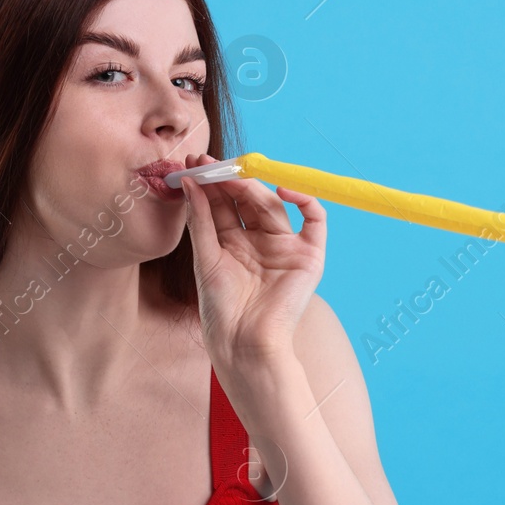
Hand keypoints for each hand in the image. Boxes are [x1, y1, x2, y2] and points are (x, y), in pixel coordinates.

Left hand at [179, 152, 325, 367]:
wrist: (244, 342)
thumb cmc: (221, 308)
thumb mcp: (205, 257)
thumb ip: (201, 218)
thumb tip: (189, 180)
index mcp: (234, 244)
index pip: (225, 204)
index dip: (211, 183)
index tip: (194, 164)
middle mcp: (260, 242)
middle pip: (248, 201)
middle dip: (230, 180)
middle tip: (212, 163)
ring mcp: (286, 247)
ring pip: (274, 205)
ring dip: (255, 188)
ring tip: (234, 177)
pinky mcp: (310, 255)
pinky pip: (315, 220)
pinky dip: (305, 200)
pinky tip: (283, 190)